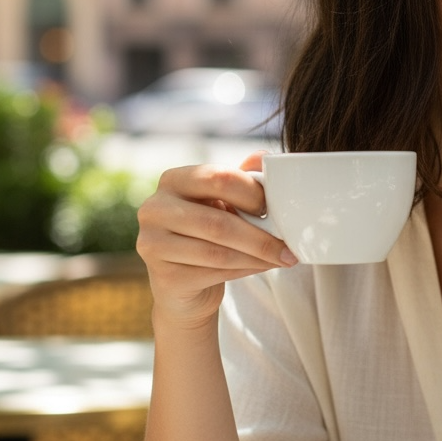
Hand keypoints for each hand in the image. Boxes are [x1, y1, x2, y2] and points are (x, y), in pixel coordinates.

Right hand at [136, 152, 296, 332]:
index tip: (276, 208)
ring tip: (284, 258)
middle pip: (218, 222)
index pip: (218, 178)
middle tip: (289, 245)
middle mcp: (154, 208)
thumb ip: (243, 177)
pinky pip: (214, 273)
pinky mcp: (163, 276)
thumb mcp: (224, 200)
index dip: (253, 193)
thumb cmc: (209, 232)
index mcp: (173, 180)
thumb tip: (267, 157)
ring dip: (258, 256)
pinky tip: (264, 267)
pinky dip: (247, 270)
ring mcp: (152, 244)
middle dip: (260, 236)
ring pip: (218, 252)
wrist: (184, 282)